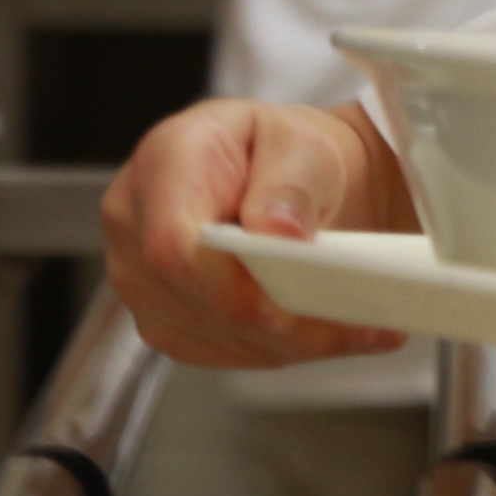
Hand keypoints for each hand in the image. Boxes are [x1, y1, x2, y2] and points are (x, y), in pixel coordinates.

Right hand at [99, 100, 409, 367]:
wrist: (273, 174)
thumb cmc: (282, 151)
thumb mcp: (302, 144)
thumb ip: (291, 184)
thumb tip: (277, 234)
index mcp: (163, 164)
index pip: (173, 244)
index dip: (232, 286)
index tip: (296, 303)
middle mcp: (133, 225)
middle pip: (197, 300)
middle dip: (284, 323)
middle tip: (362, 324)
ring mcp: (140, 279)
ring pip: (214, 334)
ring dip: (293, 342)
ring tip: (362, 329)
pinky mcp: (163, 318)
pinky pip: (219, 351)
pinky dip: (281, 349)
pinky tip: (328, 336)